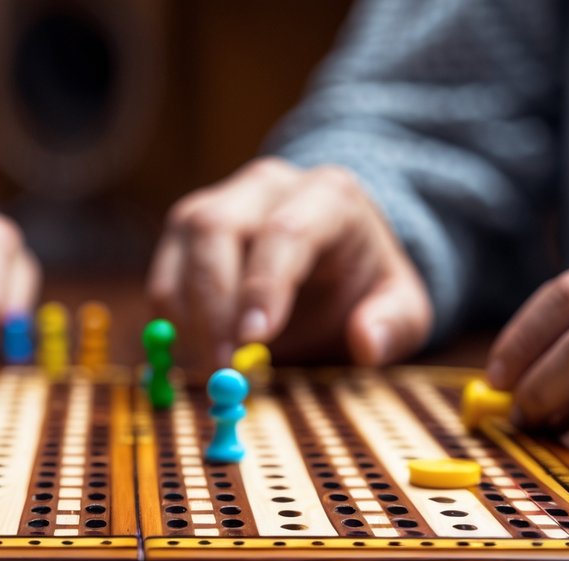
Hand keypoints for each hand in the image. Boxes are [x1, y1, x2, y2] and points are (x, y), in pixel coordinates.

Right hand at [147, 157, 432, 370]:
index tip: (253, 339)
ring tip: (208, 365)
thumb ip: (395, 323)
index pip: (287, 231)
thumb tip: (366, 342)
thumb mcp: (402, 305)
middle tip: (221, 367)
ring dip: (185, 311)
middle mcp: (268, 186)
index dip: (264, 285)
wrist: (334, 250)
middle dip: (213, 304)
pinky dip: (170, 315)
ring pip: (183, 240)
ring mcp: (222, 200)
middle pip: (219, 227)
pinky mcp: (189, 228)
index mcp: (329, 196)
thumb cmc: (363, 282)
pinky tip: (192, 350)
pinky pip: (165, 267)